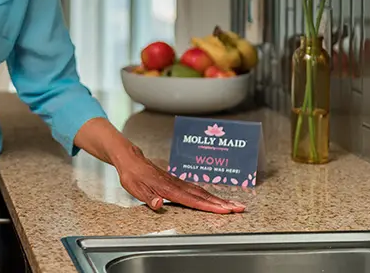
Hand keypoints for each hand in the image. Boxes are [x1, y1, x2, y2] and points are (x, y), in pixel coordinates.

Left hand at [116, 147, 245, 213]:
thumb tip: (158, 204)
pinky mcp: (176, 181)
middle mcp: (175, 184)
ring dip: (218, 199)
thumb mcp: (135, 188)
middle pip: (202, 195)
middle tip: (239, 208)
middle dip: (221, 203)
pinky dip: (207, 195)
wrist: (130, 159)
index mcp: (167, 188)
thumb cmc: (132, 174)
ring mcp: (177, 181)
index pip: (191, 199)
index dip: (208, 206)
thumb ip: (148, 197)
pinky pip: (195, 189)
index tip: (224, 210)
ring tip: (233, 205)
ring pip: (201, 191)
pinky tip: (214, 199)